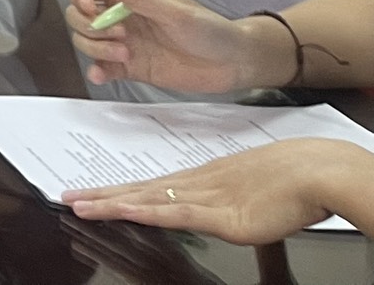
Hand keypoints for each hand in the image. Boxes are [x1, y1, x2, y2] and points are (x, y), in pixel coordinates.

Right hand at [64, 0, 270, 90]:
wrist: (234, 64)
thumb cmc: (211, 30)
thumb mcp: (176, 12)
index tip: (89, 9)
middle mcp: (122, 18)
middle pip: (80, 16)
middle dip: (90, 27)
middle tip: (120, 35)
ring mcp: (125, 43)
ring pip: (88, 42)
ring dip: (96, 48)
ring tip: (126, 55)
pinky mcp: (132, 68)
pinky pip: (104, 68)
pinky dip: (97, 71)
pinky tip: (101, 75)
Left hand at [65, 138, 373, 243]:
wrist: (318, 171)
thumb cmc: (295, 179)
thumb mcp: (252, 191)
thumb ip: (231, 201)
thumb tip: (223, 211)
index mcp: (204, 178)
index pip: (152, 186)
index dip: (120, 190)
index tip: (92, 192)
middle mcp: (197, 184)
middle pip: (140, 190)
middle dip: (103, 195)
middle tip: (67, 195)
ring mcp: (206, 197)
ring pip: (148, 199)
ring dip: (111, 202)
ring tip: (79, 203)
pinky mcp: (221, 214)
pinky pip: (175, 212)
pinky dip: (146, 211)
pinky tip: (124, 210)